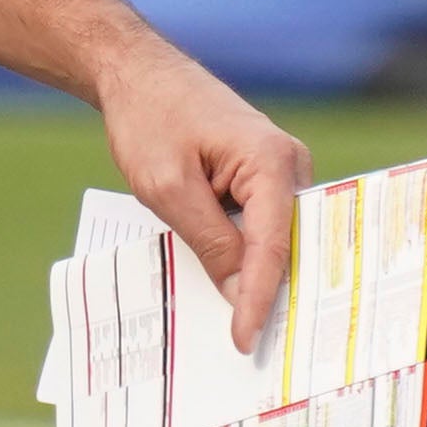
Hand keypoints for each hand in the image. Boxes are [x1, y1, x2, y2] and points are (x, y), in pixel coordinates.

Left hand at [96, 35, 312, 349]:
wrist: (138, 75)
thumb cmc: (150, 120)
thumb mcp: (168, 188)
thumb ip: (210, 241)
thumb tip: (242, 293)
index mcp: (272, 161)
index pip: (273, 247)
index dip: (260, 299)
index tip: (245, 342)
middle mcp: (289, 165)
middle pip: (287, 246)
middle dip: (273, 295)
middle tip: (260, 350)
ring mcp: (278, 171)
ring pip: (274, 240)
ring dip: (257, 277)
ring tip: (246, 328)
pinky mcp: (261, 178)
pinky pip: (260, 227)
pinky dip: (245, 256)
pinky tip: (228, 287)